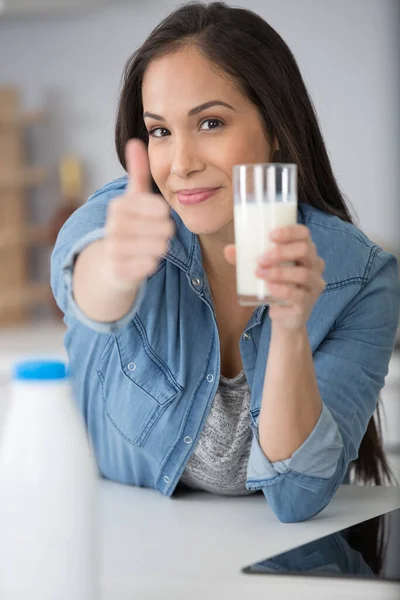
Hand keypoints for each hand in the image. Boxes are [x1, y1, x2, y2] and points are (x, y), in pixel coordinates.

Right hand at [104, 139, 174, 289]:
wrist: (109, 262)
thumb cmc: (129, 226)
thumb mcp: (133, 199)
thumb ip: (138, 172)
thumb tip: (135, 141)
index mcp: (118, 206)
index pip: (162, 209)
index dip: (164, 215)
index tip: (154, 217)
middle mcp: (113, 227)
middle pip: (165, 229)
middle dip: (164, 233)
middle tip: (151, 234)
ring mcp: (114, 250)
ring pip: (160, 248)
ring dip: (159, 248)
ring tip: (146, 246)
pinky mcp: (119, 271)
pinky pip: (151, 266)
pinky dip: (151, 264)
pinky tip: (140, 260)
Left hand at [224, 225, 325, 329]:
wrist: (284, 317)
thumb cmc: (275, 286)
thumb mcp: (262, 270)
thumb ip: (246, 260)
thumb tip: (228, 250)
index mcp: (306, 252)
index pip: (304, 234)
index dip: (290, 231)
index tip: (271, 235)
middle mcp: (315, 265)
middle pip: (305, 250)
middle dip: (281, 252)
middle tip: (260, 258)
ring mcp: (314, 285)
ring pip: (302, 274)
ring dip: (279, 272)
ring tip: (259, 273)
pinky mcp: (307, 303)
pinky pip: (298, 295)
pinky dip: (282, 290)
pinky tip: (269, 287)